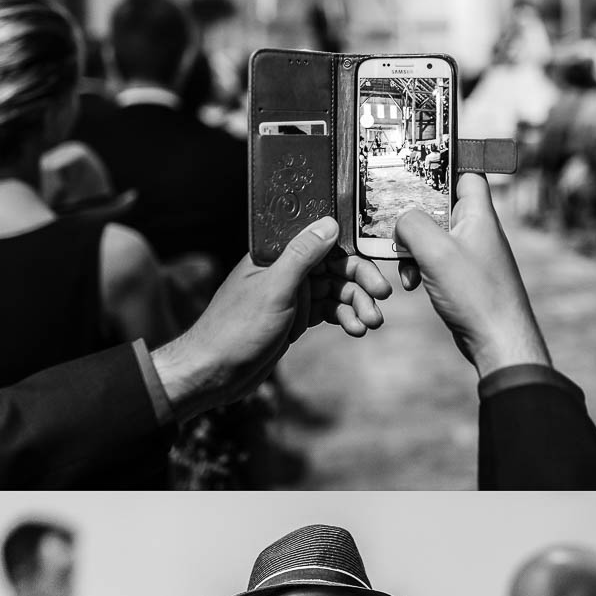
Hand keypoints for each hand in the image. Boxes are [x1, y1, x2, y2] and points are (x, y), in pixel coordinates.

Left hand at [151, 216, 390, 416]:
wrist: (214, 373)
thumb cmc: (236, 329)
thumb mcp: (273, 289)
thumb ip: (302, 255)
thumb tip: (329, 222)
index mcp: (275, 255)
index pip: (324, 244)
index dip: (352, 256)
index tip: (376, 274)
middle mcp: (284, 270)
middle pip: (334, 268)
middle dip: (360, 283)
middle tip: (381, 300)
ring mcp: (290, 295)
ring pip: (334, 292)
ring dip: (356, 304)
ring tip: (370, 323)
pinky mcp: (293, 319)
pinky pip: (326, 312)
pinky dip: (343, 318)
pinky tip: (355, 329)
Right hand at [395, 174, 551, 378]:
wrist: (496, 338)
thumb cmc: (475, 293)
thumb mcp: (436, 251)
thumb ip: (413, 225)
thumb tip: (401, 219)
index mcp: (478, 215)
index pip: (466, 174)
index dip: (443, 169)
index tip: (416, 171)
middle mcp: (476, 230)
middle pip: (439, 206)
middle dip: (413, 218)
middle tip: (395, 227)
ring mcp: (469, 254)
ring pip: (432, 236)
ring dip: (412, 248)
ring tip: (407, 266)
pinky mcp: (462, 276)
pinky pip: (433, 261)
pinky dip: (419, 268)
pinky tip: (414, 284)